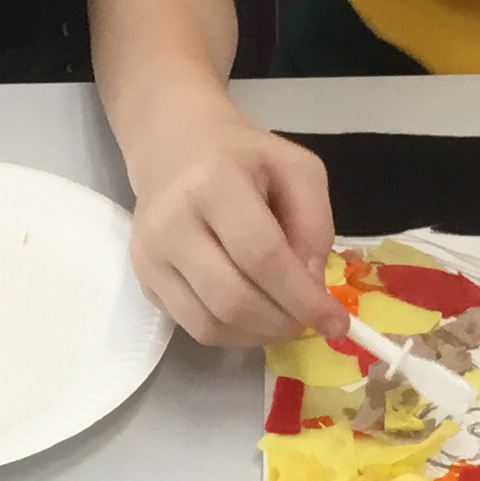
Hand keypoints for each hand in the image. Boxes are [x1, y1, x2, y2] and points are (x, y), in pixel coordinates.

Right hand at [122, 104, 339, 346]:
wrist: (174, 146)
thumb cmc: (243, 157)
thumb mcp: (298, 169)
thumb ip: (315, 224)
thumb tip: (312, 286)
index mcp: (214, 183)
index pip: (262, 257)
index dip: (302, 298)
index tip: (336, 321)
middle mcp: (171, 223)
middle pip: (233, 299)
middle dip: (282, 321)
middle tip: (309, 321)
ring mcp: (150, 255)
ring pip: (210, 324)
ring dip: (258, 334)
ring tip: (283, 317)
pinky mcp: (143, 278)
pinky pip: (193, 327)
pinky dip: (233, 333)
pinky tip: (253, 315)